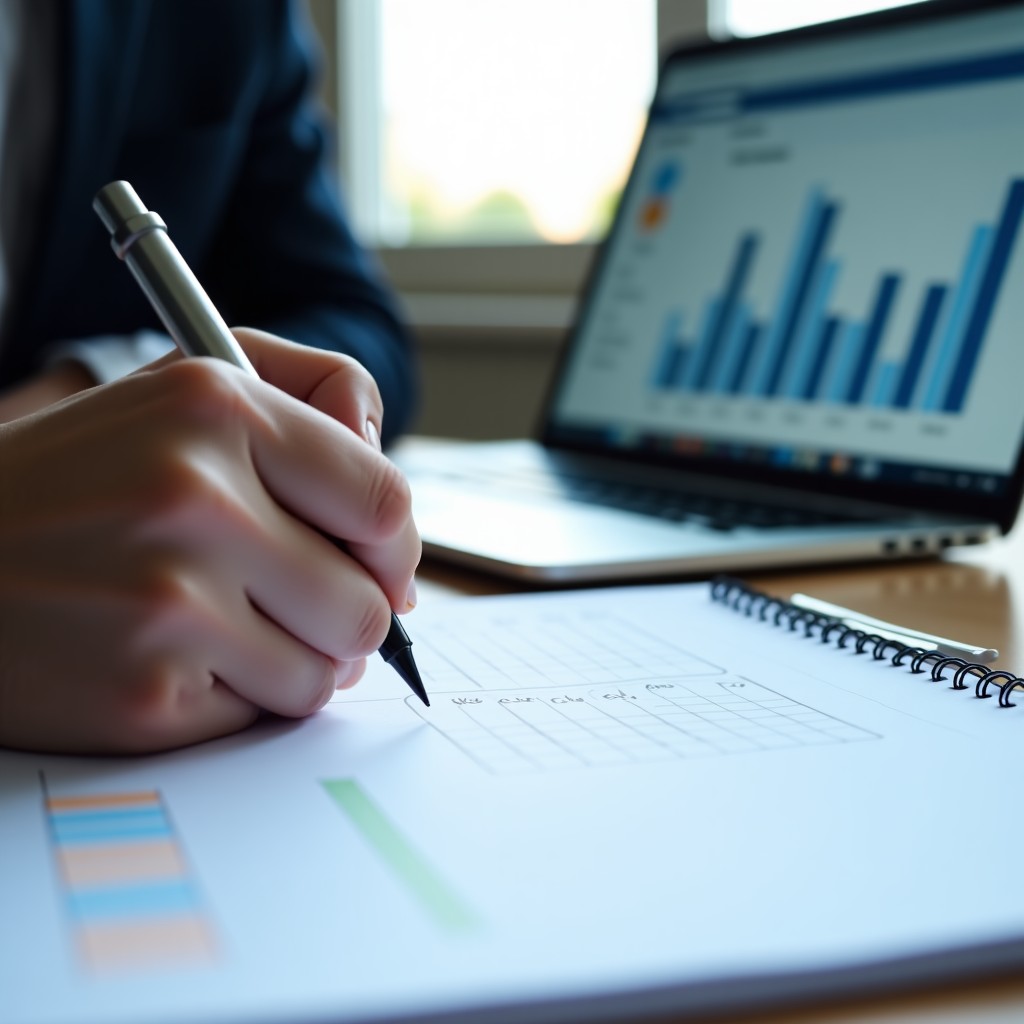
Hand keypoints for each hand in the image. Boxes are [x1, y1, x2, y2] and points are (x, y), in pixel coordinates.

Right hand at [0, 330, 419, 753]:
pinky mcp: (143, 691)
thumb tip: (396, 516)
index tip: (378, 564)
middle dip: (347, 615)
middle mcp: (194, 496)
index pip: (385, 501)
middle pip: (367, 604)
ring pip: (327, 671)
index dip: (395, 548)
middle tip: (298, 603)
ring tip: (231, 627)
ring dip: (299, 660)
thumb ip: (313, 402)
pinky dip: (240, 696)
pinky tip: (179, 657)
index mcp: (216, 407)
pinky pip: (264, 714)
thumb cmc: (83, 477)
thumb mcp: (187, 392)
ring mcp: (166, 601)